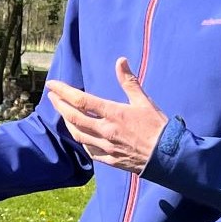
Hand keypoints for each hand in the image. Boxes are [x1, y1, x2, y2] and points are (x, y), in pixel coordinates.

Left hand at [44, 58, 167, 174]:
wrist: (169, 156)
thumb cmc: (158, 127)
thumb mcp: (144, 101)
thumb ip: (129, 81)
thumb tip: (120, 60)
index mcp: (113, 114)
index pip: (81, 100)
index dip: (63, 91)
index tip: (52, 84)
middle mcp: (105, 131)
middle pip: (73, 117)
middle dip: (59, 105)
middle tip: (51, 96)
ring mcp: (106, 147)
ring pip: (78, 134)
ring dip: (67, 122)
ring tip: (62, 113)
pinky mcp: (110, 160)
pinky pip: (89, 151)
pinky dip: (81, 141)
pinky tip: (79, 135)